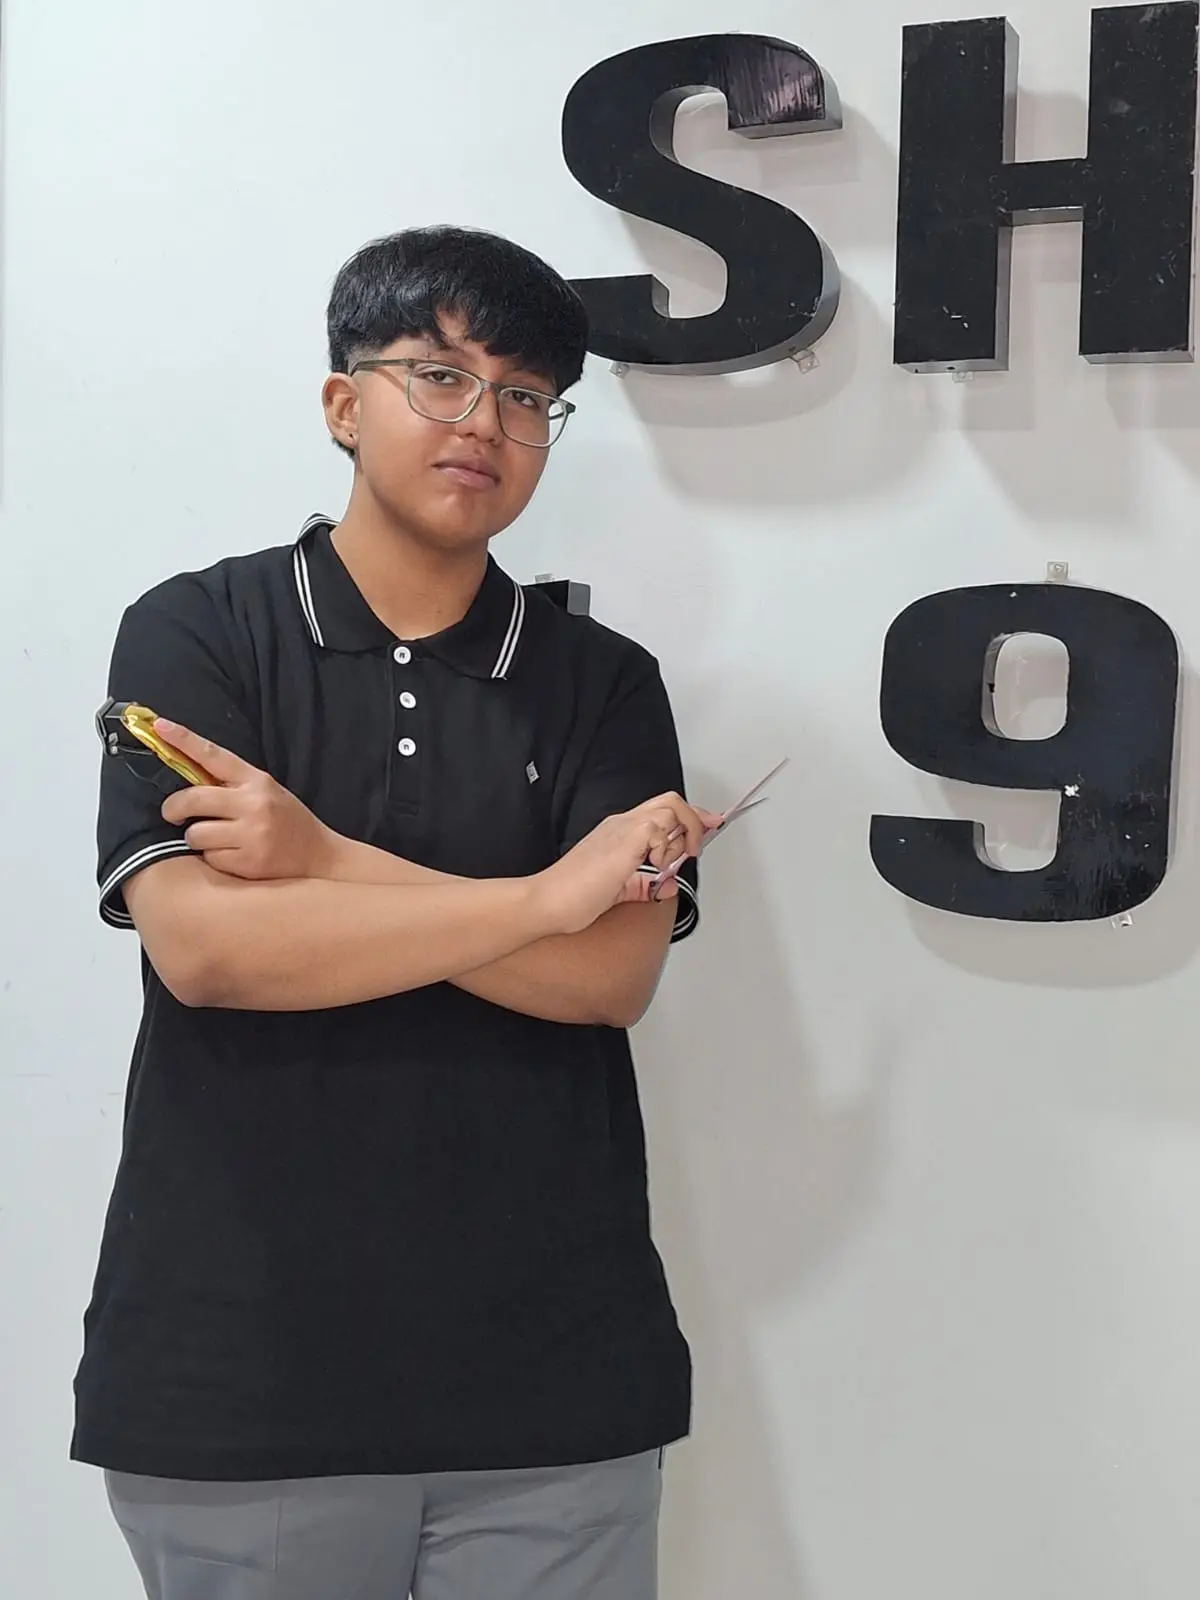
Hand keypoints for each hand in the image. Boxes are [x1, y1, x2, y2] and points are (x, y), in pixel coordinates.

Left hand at [156, 719, 338, 880]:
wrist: (320, 857)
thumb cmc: (287, 821)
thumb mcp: (267, 792)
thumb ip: (233, 784)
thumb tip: (189, 777)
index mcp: (257, 780)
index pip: (214, 755)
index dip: (184, 740)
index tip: (160, 727)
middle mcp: (254, 804)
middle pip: (192, 798)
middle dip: (174, 807)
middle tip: (173, 813)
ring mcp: (252, 834)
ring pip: (195, 833)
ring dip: (197, 839)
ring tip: (218, 840)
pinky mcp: (248, 862)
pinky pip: (210, 859)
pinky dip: (214, 859)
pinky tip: (233, 857)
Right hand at [533, 793, 711, 935]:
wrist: (547, 901)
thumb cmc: (572, 896)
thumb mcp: (618, 891)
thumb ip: (643, 886)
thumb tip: (667, 886)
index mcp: (619, 831)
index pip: (661, 812)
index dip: (690, 818)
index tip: (706, 828)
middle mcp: (622, 824)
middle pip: (671, 801)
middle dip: (696, 820)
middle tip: (700, 843)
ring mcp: (622, 829)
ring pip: (671, 807)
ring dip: (683, 834)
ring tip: (668, 863)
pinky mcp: (624, 840)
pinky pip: (659, 828)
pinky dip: (667, 847)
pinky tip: (654, 866)